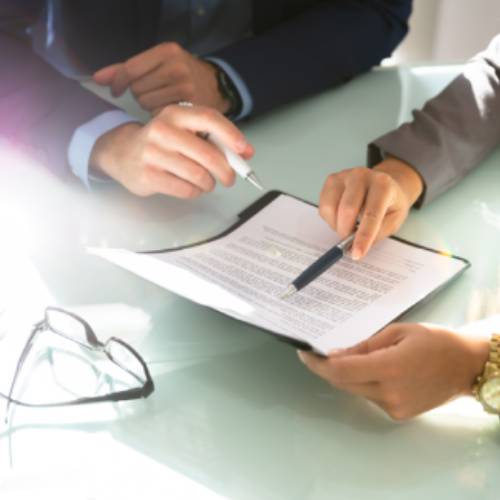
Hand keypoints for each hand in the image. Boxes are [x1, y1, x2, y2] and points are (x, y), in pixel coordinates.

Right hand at [89, 104, 253, 197]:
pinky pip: (186, 190)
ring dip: (209, 184)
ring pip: (199, 175)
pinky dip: (195, 192)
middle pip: (208, 155)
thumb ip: (211, 138)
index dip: (232, 136)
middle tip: (230, 178)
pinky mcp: (148, 176)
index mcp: (175, 113)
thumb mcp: (182, 130)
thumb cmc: (162, 142)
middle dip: (226, 171)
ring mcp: (153, 153)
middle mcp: (162, 130)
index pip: (209, 119)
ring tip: (207, 182)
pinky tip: (191, 187)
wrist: (121, 152)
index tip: (245, 151)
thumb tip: (245, 153)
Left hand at [93, 42, 229, 114]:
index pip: (130, 69)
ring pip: (147, 103)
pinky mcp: (190, 106)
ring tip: (161, 102)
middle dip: (140, 94)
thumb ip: (125, 69)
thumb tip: (96, 78)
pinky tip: (169, 111)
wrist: (215, 86)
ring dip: (148, 106)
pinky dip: (159, 115)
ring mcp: (185, 87)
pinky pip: (159, 114)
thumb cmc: (180, 75)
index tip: (117, 90)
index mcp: (166, 51)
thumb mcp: (157, 63)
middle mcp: (177, 67)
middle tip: (152, 93)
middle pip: (138, 89)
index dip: (118, 82)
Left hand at [299, 323, 488, 419]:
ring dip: (348, 375)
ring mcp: (394, 407)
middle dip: (328, 368)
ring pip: (356, 390)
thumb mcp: (397, 332)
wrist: (466, 366)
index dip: (317, 364)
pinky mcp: (399, 414)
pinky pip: (370, 396)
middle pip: (344, 383)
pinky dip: (364, 383)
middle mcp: (388, 393)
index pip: (340, 370)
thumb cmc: (433, 341)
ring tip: (349, 357)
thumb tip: (335, 355)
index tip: (304, 353)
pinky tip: (372, 369)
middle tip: (318, 352)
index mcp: (389, 368)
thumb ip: (364, 346)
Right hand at [319, 158, 423, 259]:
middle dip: (345, 232)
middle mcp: (362, 175)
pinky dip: (330, 219)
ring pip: (331, 208)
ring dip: (336, 225)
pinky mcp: (331, 180)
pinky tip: (341, 217)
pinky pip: (323, 206)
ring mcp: (344, 176)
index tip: (356, 254)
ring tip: (348, 227)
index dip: (363, 236)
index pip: (371, 214)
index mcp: (383, 185)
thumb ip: (376, 233)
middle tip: (349, 243)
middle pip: (347, 209)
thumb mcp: (393, 220)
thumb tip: (354, 245)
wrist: (385, 183)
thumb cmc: (389, 204)